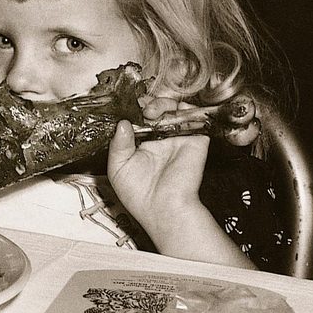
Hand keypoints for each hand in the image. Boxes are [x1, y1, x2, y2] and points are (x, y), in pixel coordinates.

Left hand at [107, 97, 209, 238]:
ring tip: (152, 112)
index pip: (142, 120)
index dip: (136, 110)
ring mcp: (179, 139)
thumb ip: (117, 144)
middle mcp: (162, 141)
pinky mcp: (195, 141)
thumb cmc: (140, 196)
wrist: (163, 209)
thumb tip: (122, 123)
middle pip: (159, 111)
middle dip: (150, 104)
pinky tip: (170, 113)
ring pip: (176, 110)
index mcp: (143, 146)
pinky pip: (194, 118)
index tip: (130, 106)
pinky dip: (184, 109)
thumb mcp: (118, 168)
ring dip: (164, 104)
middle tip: (143, 109)